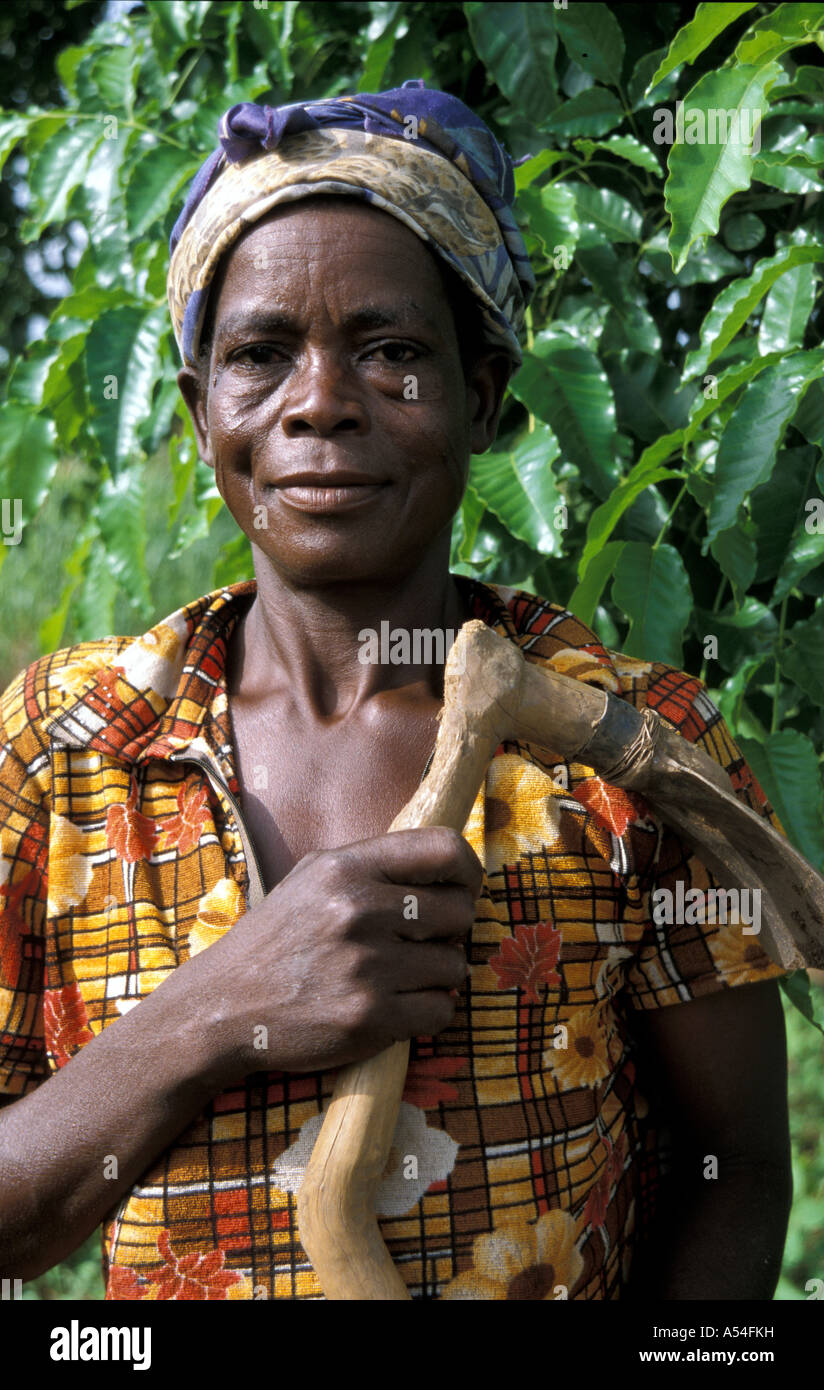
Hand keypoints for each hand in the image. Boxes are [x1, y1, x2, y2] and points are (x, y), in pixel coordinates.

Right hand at [189, 826, 482, 1082]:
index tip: (463, 889)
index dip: (468, 871)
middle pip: (459, 911)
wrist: (223, 1006)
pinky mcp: (369, 1018)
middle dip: (451, 930)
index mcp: (346, 869)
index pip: (444, 848)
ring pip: (454, 965)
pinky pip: (442, 1009)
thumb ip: (373, 866)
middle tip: (422, 943)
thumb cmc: (276, 940)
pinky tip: (398, 1007)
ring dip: (437, 975)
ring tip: (400, 977)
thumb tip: (448, 866)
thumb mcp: (312, 878)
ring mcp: (366, 966)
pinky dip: (429, 1012)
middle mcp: (358, 911)